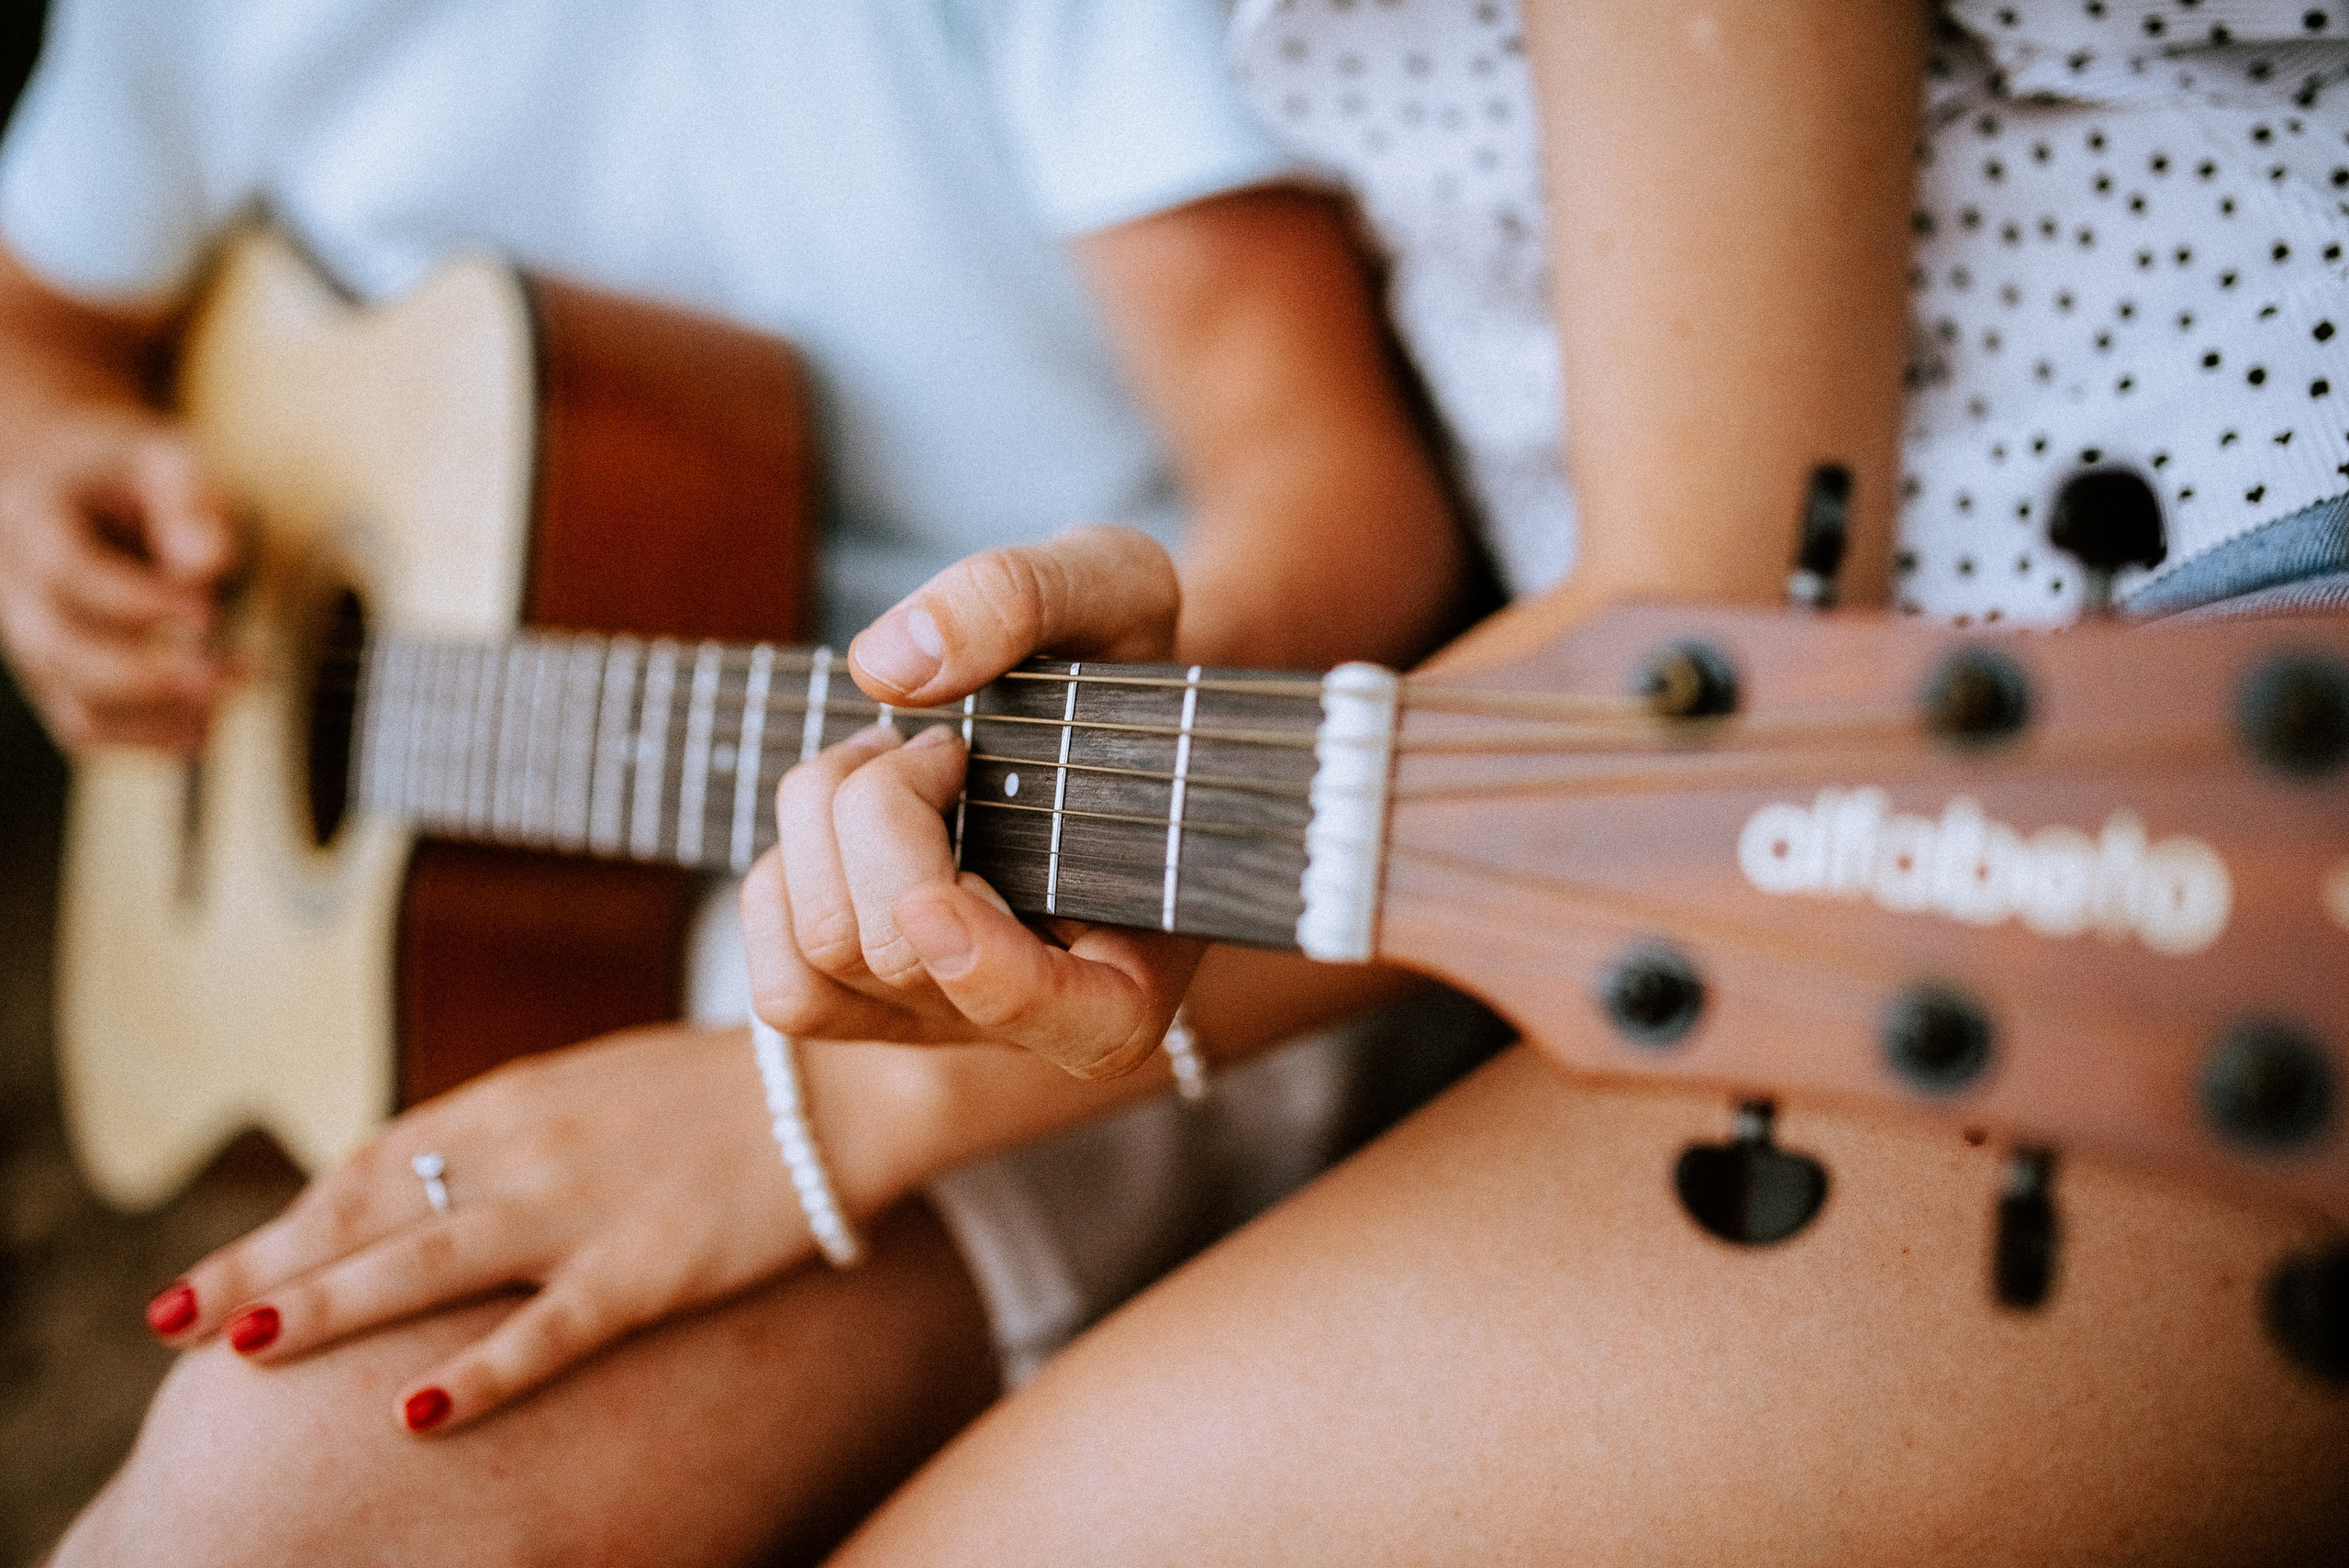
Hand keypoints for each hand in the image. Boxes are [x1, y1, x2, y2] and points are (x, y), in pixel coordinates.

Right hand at [0, 406, 237, 751]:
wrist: (73, 490)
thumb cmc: (128, 477)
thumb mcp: (163, 459)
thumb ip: (189, 500)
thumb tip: (208, 563)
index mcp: (32, 522)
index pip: (70, 574)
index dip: (138, 602)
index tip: (209, 613)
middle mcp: (16, 589)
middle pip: (59, 650)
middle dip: (147, 674)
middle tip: (231, 674)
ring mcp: (29, 640)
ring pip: (72, 704)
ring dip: (155, 719)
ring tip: (227, 705)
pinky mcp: (55, 677)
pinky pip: (85, 727)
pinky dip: (145, 739)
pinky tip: (204, 730)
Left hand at [144, 1024, 858, 1435]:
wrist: (842, 1082)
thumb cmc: (716, 1089)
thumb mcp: (592, 1082)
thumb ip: (505, 1126)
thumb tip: (419, 1176)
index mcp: (516, 1098)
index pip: (373, 1159)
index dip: (289, 1215)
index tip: (221, 1265)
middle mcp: (530, 1145)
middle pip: (372, 1208)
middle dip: (264, 1263)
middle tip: (168, 1316)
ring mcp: (587, 1206)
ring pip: (434, 1258)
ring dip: (333, 1302)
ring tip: (244, 1345)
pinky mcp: (651, 1266)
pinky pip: (551, 1327)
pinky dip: (482, 1370)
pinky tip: (416, 1412)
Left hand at [744, 525, 1204, 1079]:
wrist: (1079, 710)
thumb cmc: (1114, 659)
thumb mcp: (1111, 584)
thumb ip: (1024, 597)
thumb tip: (890, 666)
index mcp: (1146, 953)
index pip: (1084, 1026)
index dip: (997, 978)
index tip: (938, 903)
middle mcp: (1041, 1017)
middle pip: (900, 950)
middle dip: (885, 812)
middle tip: (942, 744)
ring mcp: (948, 1022)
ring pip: (825, 953)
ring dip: (826, 821)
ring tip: (894, 760)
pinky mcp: (866, 1013)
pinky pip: (782, 990)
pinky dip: (784, 877)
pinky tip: (844, 821)